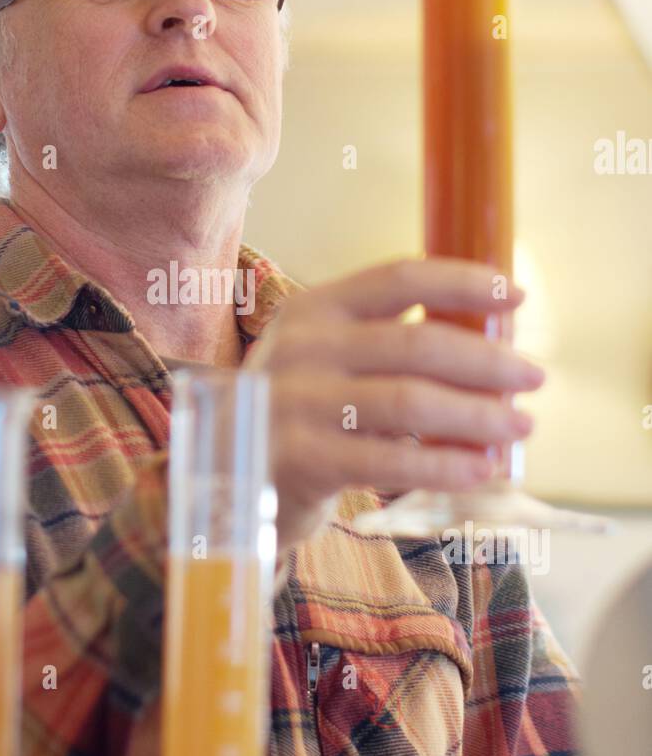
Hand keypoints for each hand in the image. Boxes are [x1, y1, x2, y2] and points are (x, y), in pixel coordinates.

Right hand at [244, 257, 544, 566]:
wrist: (222, 477)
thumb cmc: (298, 414)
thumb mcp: (324, 360)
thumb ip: (385, 344)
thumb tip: (488, 345)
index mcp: (314, 308)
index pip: (400, 278)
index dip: (465, 282)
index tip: (518, 294)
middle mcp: (302, 347)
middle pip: (416, 344)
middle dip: (487, 361)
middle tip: (534, 377)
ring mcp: (296, 403)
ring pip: (410, 402)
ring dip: (477, 415)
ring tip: (519, 425)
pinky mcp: (300, 459)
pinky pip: (390, 460)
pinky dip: (445, 465)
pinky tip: (481, 468)